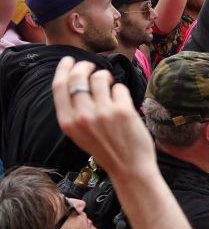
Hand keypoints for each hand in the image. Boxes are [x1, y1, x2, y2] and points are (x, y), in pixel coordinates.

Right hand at [51, 57, 156, 177]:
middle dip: (85, 66)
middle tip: (92, 67)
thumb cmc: (106, 149)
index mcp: (68, 122)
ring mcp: (103, 113)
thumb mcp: (79, 134)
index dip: (63, 69)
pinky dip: (120, 91)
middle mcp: (83, 116)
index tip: (68, 60)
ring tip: (110, 85)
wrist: (129, 168)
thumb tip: (75, 80)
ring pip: (100, 78)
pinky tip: (122, 102)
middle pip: (79, 77)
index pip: (59, 87)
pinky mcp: (123, 111)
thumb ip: (74, 111)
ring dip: (105, 76)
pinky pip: (119, 87)